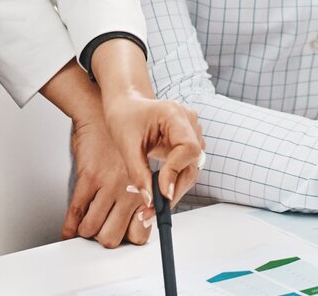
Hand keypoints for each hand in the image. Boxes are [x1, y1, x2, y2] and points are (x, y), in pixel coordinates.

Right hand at [63, 113, 152, 246]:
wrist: (103, 116)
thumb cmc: (121, 144)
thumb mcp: (139, 172)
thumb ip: (140, 197)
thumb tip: (137, 223)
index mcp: (143, 192)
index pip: (139, 235)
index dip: (128, 239)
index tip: (122, 234)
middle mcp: (127, 192)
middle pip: (112, 238)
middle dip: (104, 238)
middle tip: (102, 231)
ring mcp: (107, 186)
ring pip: (91, 228)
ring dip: (86, 232)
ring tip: (86, 227)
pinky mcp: (88, 178)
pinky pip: (76, 212)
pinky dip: (69, 227)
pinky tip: (68, 232)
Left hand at [103, 88, 202, 206]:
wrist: (126, 105)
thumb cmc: (124, 116)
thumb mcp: (126, 144)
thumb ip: (138, 172)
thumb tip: (149, 201)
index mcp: (175, 114)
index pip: (188, 148)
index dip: (176, 172)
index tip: (161, 192)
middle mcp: (189, 122)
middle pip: (193, 163)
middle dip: (174, 190)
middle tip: (152, 212)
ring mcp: (192, 132)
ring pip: (191, 169)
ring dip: (173, 190)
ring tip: (150, 209)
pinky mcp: (187, 143)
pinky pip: (186, 168)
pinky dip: (172, 183)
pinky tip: (156, 196)